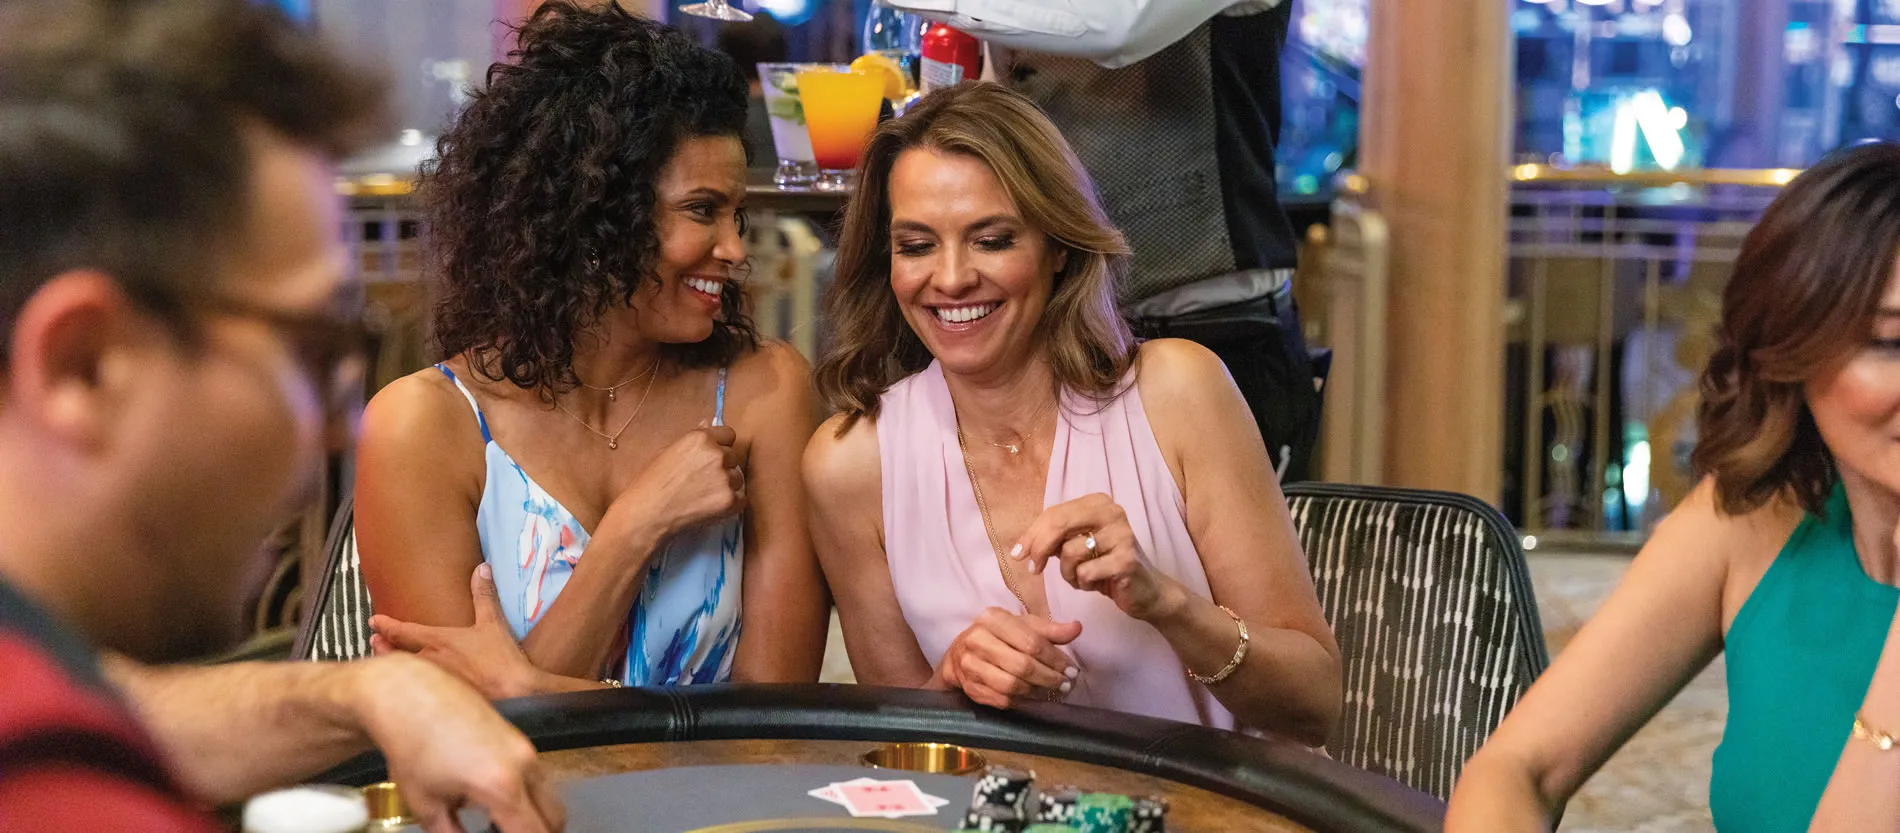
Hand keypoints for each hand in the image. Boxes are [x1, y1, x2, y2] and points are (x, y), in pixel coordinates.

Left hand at [350, 654, 563, 832]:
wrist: (409, 694)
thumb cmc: (412, 746)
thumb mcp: (426, 804)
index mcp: (502, 786)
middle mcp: (524, 765)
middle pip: (554, 817)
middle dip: (538, 832)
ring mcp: (524, 747)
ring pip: (547, 794)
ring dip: (532, 814)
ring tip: (496, 823)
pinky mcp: (518, 736)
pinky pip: (535, 774)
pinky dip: (524, 794)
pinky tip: (491, 797)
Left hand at [370, 564, 542, 700]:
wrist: (514, 693)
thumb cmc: (502, 659)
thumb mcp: (493, 623)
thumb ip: (484, 595)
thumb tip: (482, 568)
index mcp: (439, 642)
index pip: (404, 631)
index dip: (387, 625)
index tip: (374, 621)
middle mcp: (430, 662)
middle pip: (396, 655)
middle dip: (383, 648)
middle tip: (373, 642)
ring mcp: (433, 684)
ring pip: (405, 674)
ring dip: (393, 667)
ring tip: (385, 663)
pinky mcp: (441, 701)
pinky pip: (417, 693)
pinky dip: (409, 687)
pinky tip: (410, 689)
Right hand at [601, 423, 744, 544]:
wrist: (646, 514)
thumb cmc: (650, 483)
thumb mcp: (667, 451)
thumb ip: (693, 438)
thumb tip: (709, 423)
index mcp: (701, 438)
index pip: (729, 434)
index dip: (720, 445)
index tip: (711, 457)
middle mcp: (717, 454)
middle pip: (734, 456)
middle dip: (723, 466)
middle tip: (703, 480)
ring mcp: (725, 478)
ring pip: (738, 478)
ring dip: (727, 485)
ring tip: (704, 495)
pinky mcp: (730, 500)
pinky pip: (741, 498)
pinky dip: (731, 503)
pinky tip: (710, 507)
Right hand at [938, 607, 1082, 708]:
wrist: (959, 655)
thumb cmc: (998, 637)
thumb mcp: (1022, 626)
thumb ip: (1049, 630)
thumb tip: (1077, 628)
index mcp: (992, 619)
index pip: (1031, 642)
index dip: (1055, 659)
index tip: (1071, 670)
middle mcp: (977, 640)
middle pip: (1022, 665)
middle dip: (1049, 677)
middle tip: (1066, 684)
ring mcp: (970, 666)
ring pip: (1012, 685)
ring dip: (1038, 691)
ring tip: (1054, 692)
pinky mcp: (971, 687)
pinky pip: (1002, 699)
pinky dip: (1023, 701)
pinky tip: (1036, 698)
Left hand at [1011, 493, 1172, 620]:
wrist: (1144, 591)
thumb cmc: (1105, 565)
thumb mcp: (1076, 546)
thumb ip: (1052, 539)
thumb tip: (1020, 548)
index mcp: (1098, 502)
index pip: (1054, 513)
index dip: (1032, 535)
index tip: (1018, 554)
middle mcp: (1112, 512)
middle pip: (1059, 524)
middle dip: (1039, 548)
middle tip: (1034, 568)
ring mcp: (1122, 535)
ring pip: (1070, 553)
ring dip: (1068, 573)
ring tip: (1081, 577)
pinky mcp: (1126, 561)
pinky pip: (1085, 573)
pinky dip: (1083, 583)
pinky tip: (1096, 584)